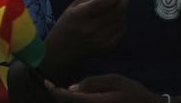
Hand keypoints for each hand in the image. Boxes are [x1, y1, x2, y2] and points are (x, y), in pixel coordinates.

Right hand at [45, 0, 127, 71]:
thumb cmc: (68, 24)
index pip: (105, 2)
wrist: (60, 51)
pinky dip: (120, 23)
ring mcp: (99, 40)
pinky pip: (122, 30)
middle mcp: (90, 28)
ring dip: (121, 11)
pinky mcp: (106, 48)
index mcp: (80, 15)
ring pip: (121, 20)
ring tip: (111, 10)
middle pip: (117, 11)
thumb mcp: (75, 6)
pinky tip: (111, 22)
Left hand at [46, 72, 163, 102]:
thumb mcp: (117, 80)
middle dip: (59, 96)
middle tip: (52, 86)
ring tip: (68, 91)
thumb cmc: (133, 92)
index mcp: (98, 102)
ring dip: (68, 99)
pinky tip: (80, 96)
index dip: (56, 91)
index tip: (46, 83)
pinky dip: (77, 102)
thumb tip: (72, 88)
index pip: (71, 98)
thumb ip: (94, 82)